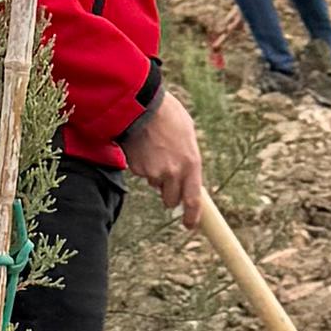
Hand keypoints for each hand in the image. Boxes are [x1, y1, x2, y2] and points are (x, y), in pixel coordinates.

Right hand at [127, 83, 207, 228]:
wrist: (141, 106)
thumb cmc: (168, 115)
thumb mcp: (188, 134)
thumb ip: (189, 157)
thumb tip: (188, 172)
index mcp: (191, 163)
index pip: (193, 200)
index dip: (192, 216)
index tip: (190, 225)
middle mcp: (173, 172)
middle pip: (171, 200)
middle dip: (169, 194)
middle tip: (167, 179)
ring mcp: (153, 173)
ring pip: (155, 184)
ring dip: (155, 174)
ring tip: (155, 149)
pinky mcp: (137, 169)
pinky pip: (141, 173)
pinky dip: (142, 164)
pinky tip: (144, 147)